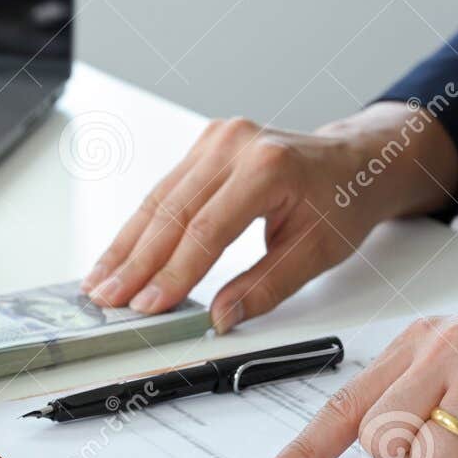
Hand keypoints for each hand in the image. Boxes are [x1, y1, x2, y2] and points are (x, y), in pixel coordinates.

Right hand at [82, 103, 457, 331]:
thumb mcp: (317, 252)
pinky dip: (140, 227)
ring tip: (100, 283)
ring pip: (158, 200)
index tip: (147, 306)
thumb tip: (220, 317)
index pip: (206, 229)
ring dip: (126, 246)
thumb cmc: (343, 201)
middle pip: (172, 213)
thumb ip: (265, 287)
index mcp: (268, 166)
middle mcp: (235, 144)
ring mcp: (216, 140)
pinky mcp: (205, 146)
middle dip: (136, 263)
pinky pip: (164, 190)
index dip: (172, 273)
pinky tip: (119, 254)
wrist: (357, 161)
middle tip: (109, 300)